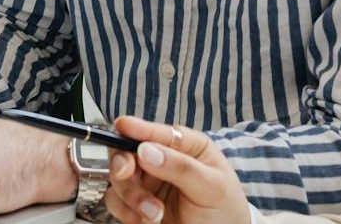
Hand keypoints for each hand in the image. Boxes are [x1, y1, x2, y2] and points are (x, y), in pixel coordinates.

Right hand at [106, 118, 249, 223]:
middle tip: (127, 173)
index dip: (138, 127)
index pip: (158, 132)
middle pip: (127, 150)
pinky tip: (147, 220)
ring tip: (155, 213)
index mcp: (187, 146)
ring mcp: (148, 183)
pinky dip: (126, 212)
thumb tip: (147, 150)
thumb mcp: (212, 186)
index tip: (123, 126)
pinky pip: (115, 202)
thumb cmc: (225, 210)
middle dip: (123, 163)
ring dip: (131, 196)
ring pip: (118, 178)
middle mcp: (163, 160)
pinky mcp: (137, 205)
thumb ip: (182, 167)